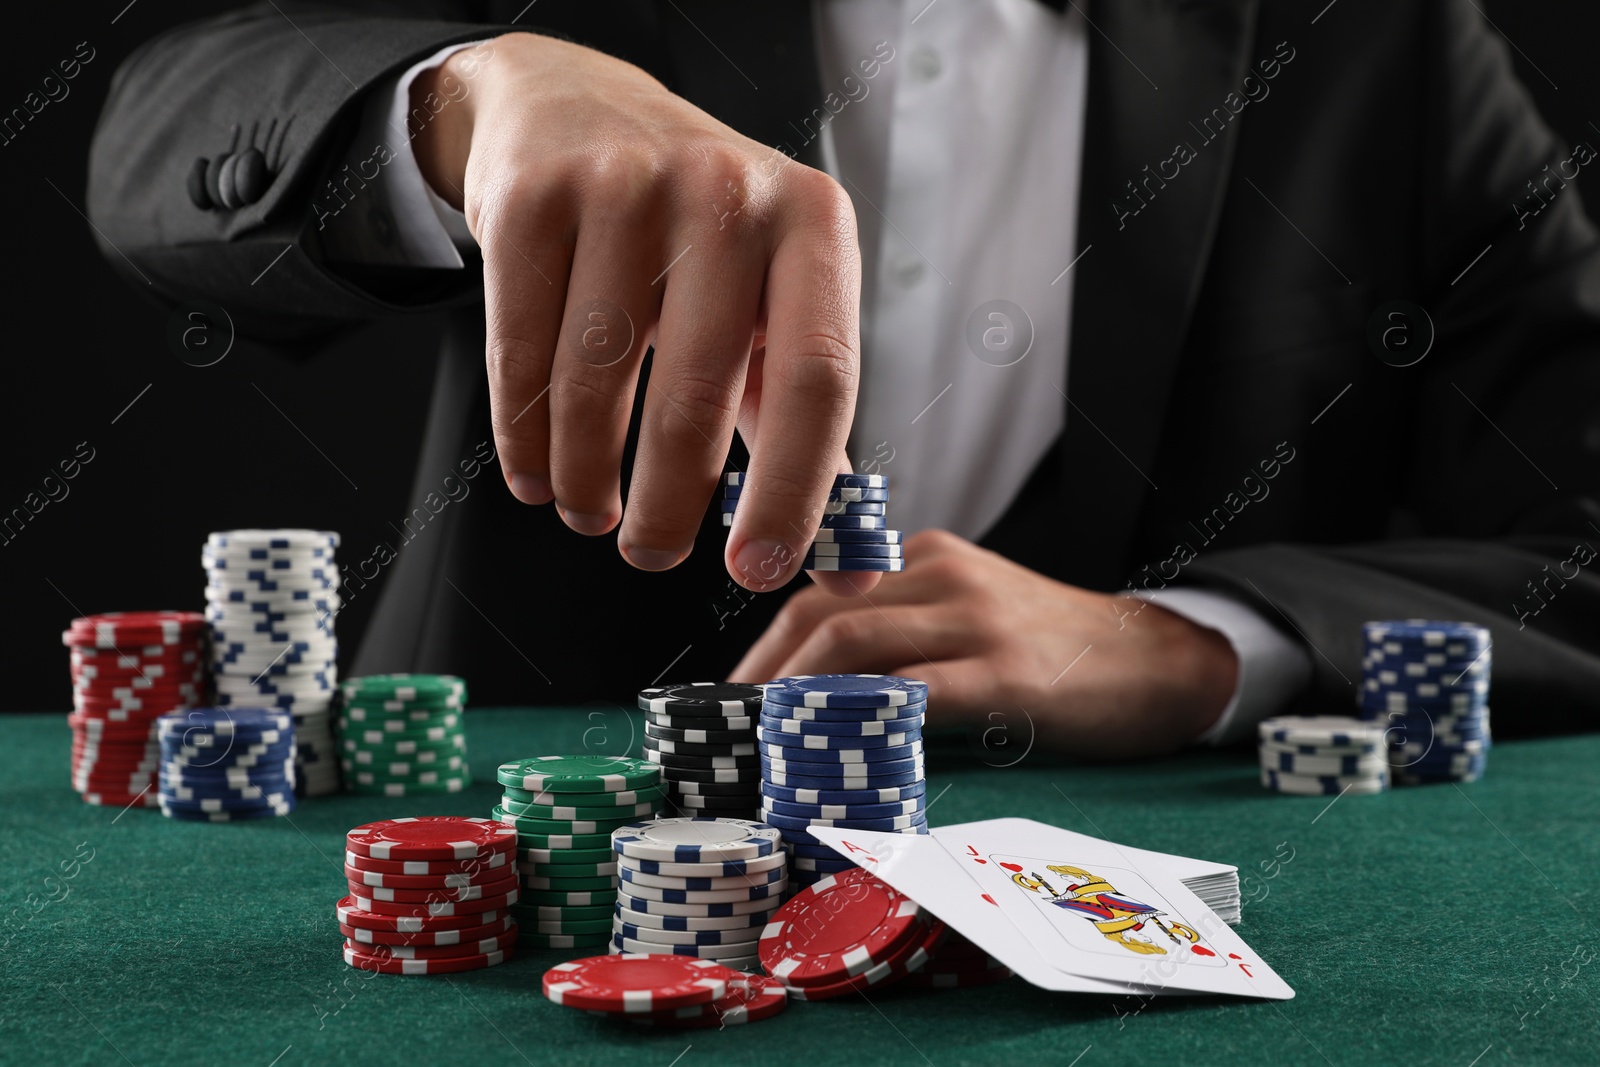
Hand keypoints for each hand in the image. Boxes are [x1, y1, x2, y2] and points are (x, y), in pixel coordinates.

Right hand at [412, 33, 877, 595]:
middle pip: (696, 397)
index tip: (758, 573)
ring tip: (589, 514)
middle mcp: (727, 191)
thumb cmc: (700, 243)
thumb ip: (811, 436)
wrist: (577, 108)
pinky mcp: (532, 199)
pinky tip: (535, 476)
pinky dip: (524, 438)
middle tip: (651, 557)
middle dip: (668, 509)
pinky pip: (520, 354)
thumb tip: (850, 573)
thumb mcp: (774, 309)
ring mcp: (624, 185)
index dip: (794, 491)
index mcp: (813, 225)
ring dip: (586, 480)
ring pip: (595, 384)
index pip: (819, 380)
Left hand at [730, 531, 1239, 758]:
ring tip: (764, 748)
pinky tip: (831, 752)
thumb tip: (820, 700)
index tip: (736, 701)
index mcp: (924, 558)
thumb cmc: (1055, 650)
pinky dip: (859, 721)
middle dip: (764, 677)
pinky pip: (915, 691)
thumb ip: (904, 639)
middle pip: (822, 618)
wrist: (1160, 659)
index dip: (766, 649)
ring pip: (854, 646)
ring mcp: (974, 618)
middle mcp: (941, 573)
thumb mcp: (969, 617)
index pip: (820, 596)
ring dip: (794, 699)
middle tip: (735, 734)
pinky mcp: (1005, 670)